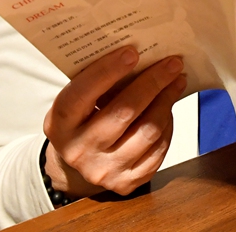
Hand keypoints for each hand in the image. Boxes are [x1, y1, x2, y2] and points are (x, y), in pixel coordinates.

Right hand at [42, 47, 187, 197]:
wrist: (79, 162)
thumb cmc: (83, 118)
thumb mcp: (78, 100)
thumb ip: (98, 81)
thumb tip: (138, 53)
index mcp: (60, 125)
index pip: (81, 95)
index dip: (107, 72)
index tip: (132, 53)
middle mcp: (79, 151)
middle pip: (123, 113)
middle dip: (152, 83)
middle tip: (171, 63)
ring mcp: (104, 171)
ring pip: (147, 131)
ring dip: (166, 101)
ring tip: (176, 81)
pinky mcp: (127, 183)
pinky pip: (157, 150)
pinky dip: (167, 125)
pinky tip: (168, 108)